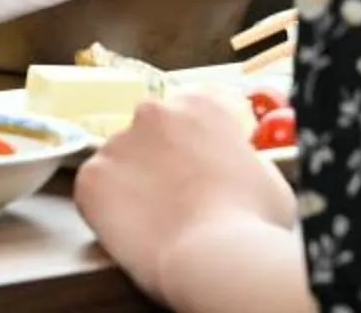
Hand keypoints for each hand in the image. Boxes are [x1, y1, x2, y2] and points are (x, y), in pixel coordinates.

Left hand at [75, 90, 297, 307]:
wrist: (216, 255)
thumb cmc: (252, 221)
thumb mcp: (269, 177)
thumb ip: (243, 159)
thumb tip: (233, 167)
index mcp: (200, 104)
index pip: (192, 111)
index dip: (196, 141)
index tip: (199, 167)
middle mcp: (153, 111)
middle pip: (151, 132)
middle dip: (160, 159)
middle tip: (175, 198)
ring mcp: (117, 142)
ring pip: (120, 160)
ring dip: (132, 183)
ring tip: (153, 222)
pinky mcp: (91, 177)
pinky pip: (95, 190)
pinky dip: (106, 209)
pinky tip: (131, 231)